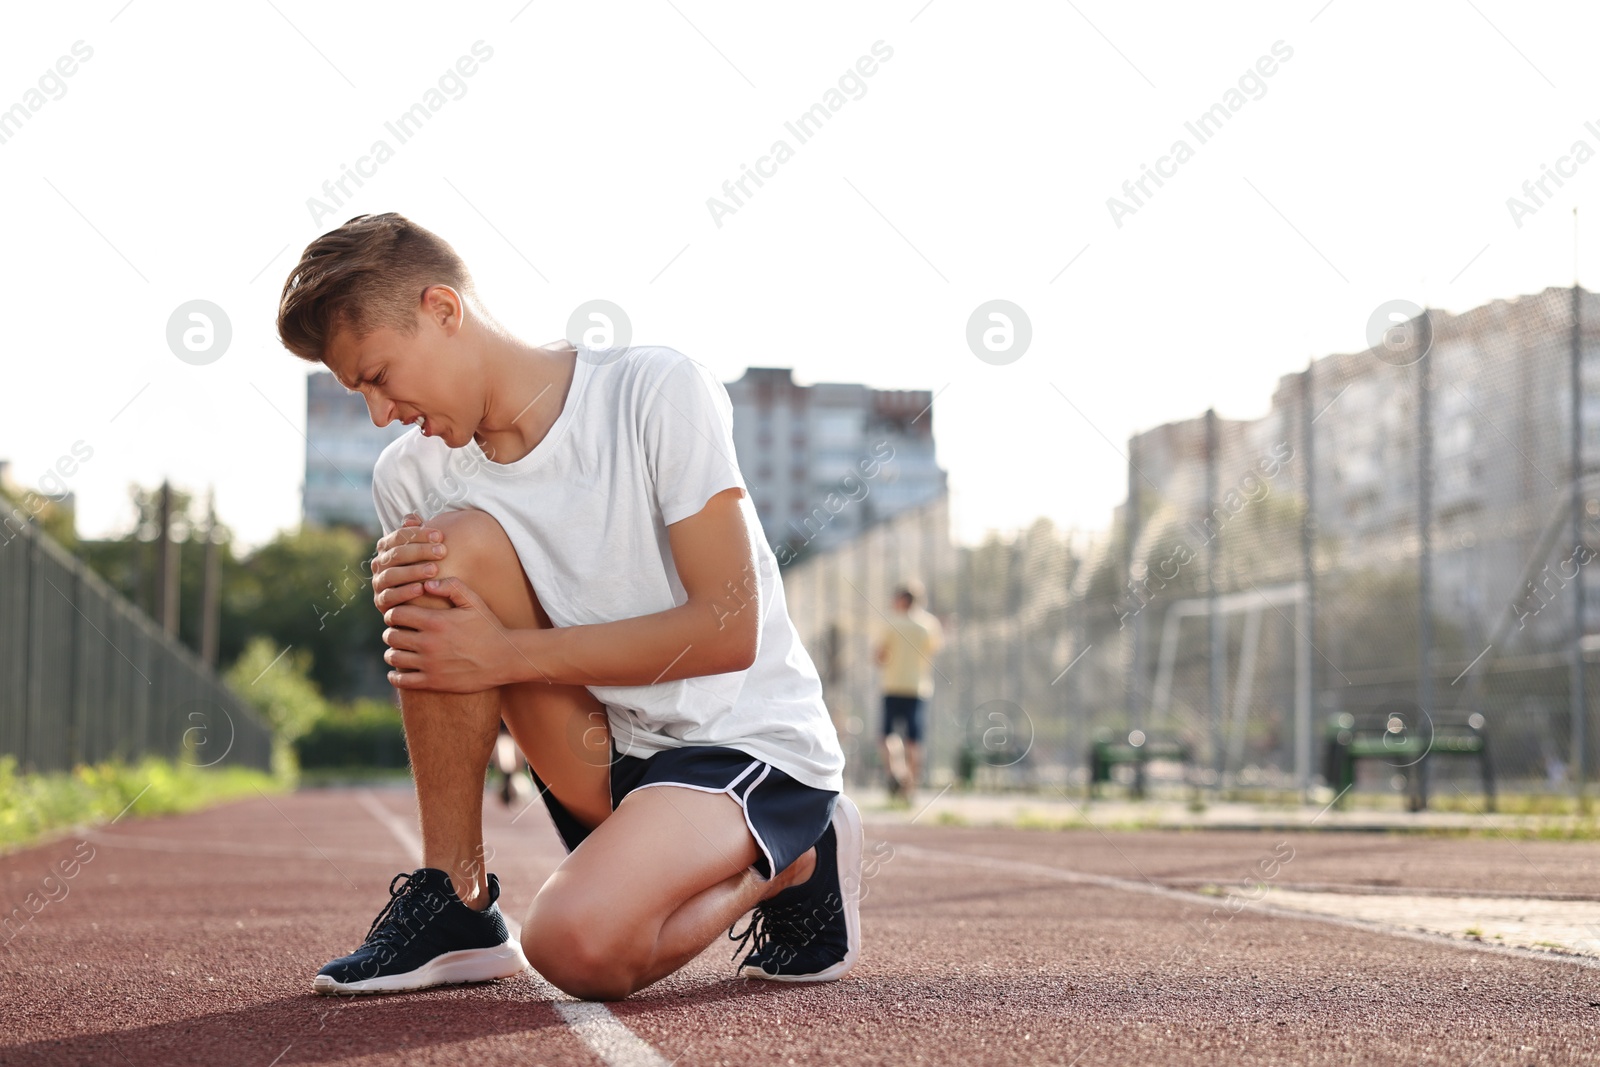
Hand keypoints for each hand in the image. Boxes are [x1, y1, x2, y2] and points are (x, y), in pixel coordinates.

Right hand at [371, 513, 446, 613]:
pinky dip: (405, 592)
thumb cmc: (424, 569)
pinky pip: (390, 596)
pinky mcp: (381, 602)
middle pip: (397, 554)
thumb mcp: (422, 550)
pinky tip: (422, 589)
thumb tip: (411, 519)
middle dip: (420, 551)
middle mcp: (379, 564)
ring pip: (392, 575)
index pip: (399, 536)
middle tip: (442, 551)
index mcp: (386, 548)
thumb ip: (416, 534)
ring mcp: (378, 583)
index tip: (440, 535)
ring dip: (413, 571)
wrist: (421, 600)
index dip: (419, 534)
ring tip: (434, 570)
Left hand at [382, 576, 516, 692]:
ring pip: (393, 657)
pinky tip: (397, 672)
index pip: (396, 614)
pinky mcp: (433, 682)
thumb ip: (451, 587)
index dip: (393, 613)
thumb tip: (427, 584)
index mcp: (435, 621)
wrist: (505, 658)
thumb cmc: (489, 628)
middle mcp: (428, 643)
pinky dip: (394, 676)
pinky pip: (402, 681)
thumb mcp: (474, 602)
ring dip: (392, 653)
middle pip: (391, 635)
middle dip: (391, 632)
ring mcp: (430, 664)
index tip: (398, 615)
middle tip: (398, 632)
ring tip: (399, 650)